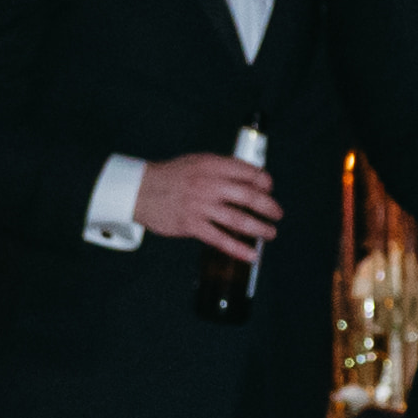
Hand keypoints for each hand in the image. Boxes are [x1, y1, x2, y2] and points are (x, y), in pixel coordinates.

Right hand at [133, 148, 282, 260]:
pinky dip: (238, 248)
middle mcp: (208, 184)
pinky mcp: (191, 225)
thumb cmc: (171, 176)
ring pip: (238, 219)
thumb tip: (250, 180)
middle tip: (277, 214)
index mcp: (212, 165)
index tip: (269, 189)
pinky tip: (251, 254)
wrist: (140, 190)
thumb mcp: (197, 162)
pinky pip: (220, 239)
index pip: (248, 172)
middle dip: (268, 207)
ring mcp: (200, 206)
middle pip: (249, 196)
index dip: (264, 182)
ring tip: (270, 233)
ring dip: (260, 228)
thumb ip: (222, 169)